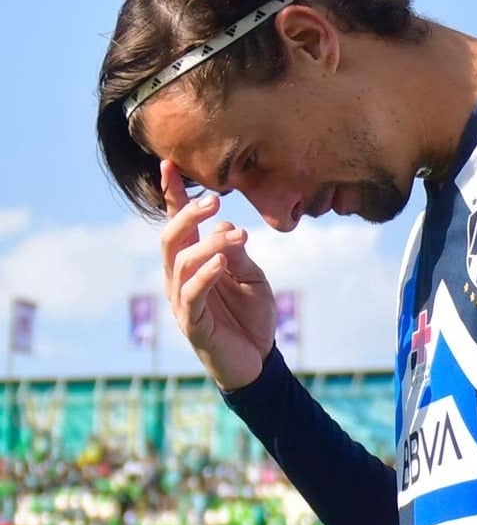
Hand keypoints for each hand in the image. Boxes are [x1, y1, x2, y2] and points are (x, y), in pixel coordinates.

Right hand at [160, 160, 275, 389]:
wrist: (259, 361)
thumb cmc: (252, 316)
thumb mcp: (253, 276)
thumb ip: (237, 252)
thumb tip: (223, 226)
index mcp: (195, 262)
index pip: (178, 224)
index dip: (172, 195)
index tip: (169, 164)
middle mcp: (181, 278)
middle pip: (170, 238)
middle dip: (188, 215)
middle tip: (215, 199)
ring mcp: (183, 301)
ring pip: (182, 263)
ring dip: (210, 244)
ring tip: (238, 235)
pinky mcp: (193, 324)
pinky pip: (192, 295)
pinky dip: (206, 275)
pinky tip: (222, 262)